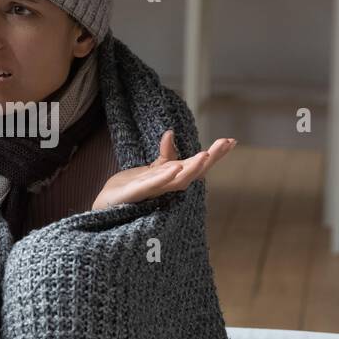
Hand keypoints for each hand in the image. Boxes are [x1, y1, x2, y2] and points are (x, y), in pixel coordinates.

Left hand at [91, 130, 235, 210]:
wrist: (107, 205)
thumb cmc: (131, 189)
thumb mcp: (151, 169)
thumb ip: (165, 156)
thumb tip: (171, 133)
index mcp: (172, 180)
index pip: (197, 166)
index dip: (215, 155)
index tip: (231, 140)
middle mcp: (167, 188)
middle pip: (193, 173)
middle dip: (211, 159)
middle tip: (226, 144)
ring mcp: (153, 193)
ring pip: (177, 181)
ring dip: (192, 168)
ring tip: (206, 155)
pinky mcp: (136, 194)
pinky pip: (153, 186)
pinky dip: (165, 178)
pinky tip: (175, 169)